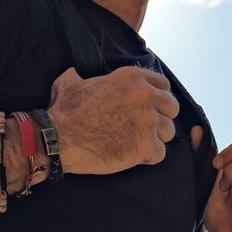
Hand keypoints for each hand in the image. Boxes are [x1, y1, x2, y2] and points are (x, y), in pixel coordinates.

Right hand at [47, 66, 178, 174]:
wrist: (59, 138)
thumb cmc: (64, 110)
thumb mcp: (71, 82)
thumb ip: (81, 76)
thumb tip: (76, 74)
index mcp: (132, 78)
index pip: (163, 85)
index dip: (157, 97)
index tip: (149, 107)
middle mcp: (145, 96)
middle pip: (172, 108)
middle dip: (162, 117)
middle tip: (146, 127)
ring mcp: (148, 122)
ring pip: (169, 132)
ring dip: (156, 138)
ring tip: (139, 143)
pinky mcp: (146, 146)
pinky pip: (160, 153)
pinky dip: (148, 157)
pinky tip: (134, 157)